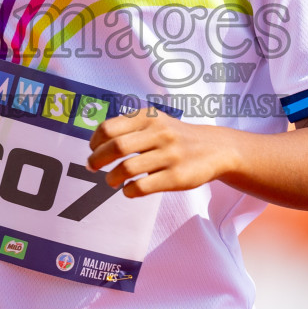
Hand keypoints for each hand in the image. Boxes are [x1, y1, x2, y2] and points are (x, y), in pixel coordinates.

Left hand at [87, 110, 241, 197]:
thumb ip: (129, 127)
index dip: (95, 142)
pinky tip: (129, 189)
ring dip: (111, 178)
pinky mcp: (177, 177)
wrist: (215, 149)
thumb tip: (96, 142)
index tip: (92, 150)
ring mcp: (169, 155)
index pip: (109, 128)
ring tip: (111, 180)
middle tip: (92, 167)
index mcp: (150, 117)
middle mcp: (160, 133)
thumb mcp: (155, 121)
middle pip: (115, 147)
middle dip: (97, 160)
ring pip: (126, 169)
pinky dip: (129, 191)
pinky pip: (142, 187)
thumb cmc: (175, 137)